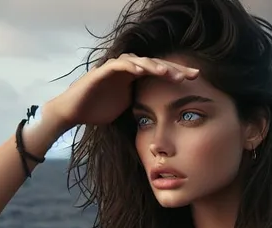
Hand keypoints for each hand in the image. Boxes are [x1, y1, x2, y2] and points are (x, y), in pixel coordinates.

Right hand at [45, 54, 199, 130]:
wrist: (74, 112)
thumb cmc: (99, 110)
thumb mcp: (129, 110)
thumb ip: (144, 108)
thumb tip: (165, 122)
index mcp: (136, 77)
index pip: (161, 73)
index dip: (178, 75)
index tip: (197, 81)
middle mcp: (129, 69)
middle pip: (156, 64)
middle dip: (174, 69)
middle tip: (192, 74)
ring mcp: (116, 67)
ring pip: (140, 61)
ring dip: (156, 66)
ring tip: (170, 72)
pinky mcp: (104, 70)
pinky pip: (121, 64)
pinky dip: (132, 65)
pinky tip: (144, 70)